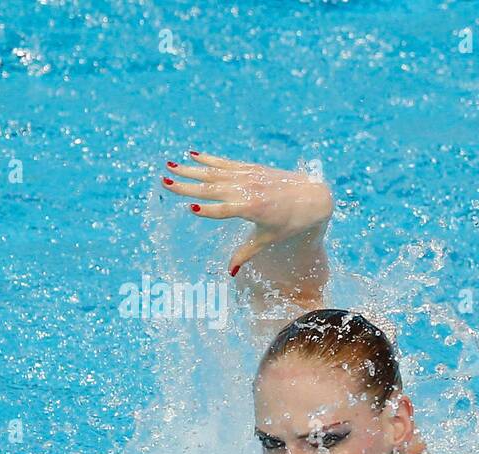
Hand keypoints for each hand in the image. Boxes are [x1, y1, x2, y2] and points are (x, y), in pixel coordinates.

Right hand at [161, 151, 332, 275]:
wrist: (313, 197)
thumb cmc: (291, 223)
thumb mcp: (269, 239)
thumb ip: (246, 253)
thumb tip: (229, 273)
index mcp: (252, 210)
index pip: (224, 210)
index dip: (208, 210)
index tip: (190, 208)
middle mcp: (248, 191)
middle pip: (213, 189)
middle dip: (188, 186)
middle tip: (165, 182)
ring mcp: (249, 177)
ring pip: (216, 173)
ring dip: (192, 170)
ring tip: (170, 166)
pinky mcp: (251, 168)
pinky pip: (226, 163)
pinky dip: (209, 159)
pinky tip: (192, 155)